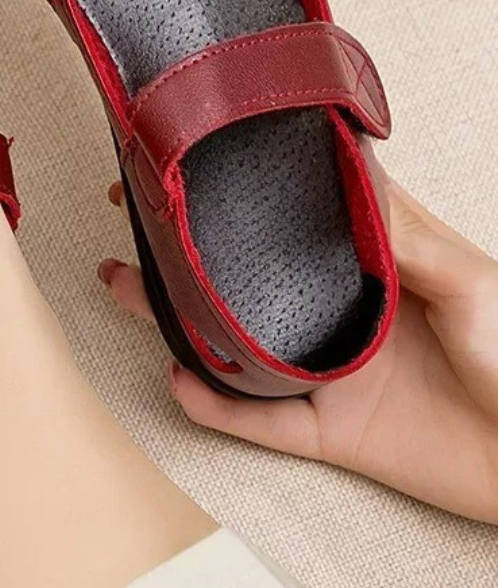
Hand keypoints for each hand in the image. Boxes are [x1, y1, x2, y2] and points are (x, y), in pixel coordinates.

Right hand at [99, 176, 497, 522]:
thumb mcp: (469, 280)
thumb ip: (404, 231)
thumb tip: (344, 177)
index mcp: (369, 263)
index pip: (293, 216)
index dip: (242, 187)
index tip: (196, 158)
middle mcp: (336, 308)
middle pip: (243, 276)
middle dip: (183, 248)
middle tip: (133, 218)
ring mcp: (327, 368)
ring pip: (232, 342)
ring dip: (174, 321)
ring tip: (123, 288)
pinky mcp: (328, 429)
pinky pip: (257, 420)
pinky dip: (214, 406)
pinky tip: (180, 381)